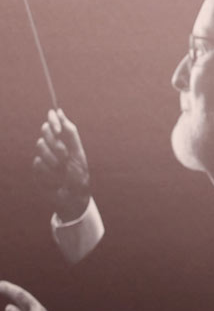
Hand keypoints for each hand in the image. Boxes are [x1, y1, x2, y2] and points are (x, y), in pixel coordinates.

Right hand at [31, 108, 91, 223]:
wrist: (73, 199)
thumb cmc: (79, 177)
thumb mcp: (77, 154)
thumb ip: (70, 133)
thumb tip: (59, 112)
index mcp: (66, 142)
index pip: (55, 123)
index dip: (53, 121)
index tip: (57, 128)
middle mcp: (54, 147)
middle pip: (45, 131)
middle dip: (55, 142)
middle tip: (65, 155)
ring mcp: (45, 157)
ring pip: (40, 146)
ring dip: (53, 159)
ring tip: (62, 170)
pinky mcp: (38, 168)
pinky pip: (38, 163)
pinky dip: (48, 171)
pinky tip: (55, 179)